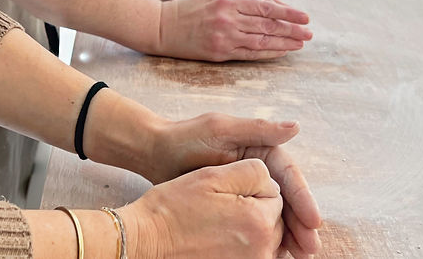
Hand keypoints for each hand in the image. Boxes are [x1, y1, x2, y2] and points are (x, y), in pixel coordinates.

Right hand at [120, 160, 286, 257]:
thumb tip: (272, 183)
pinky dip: (241, 247)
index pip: (276, 195)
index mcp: (259, 221)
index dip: (252, 188)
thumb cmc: (174, 208)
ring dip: (248, 230)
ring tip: (216, 225)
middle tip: (218, 207)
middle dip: (254, 210)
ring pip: (265, 240)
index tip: (225, 191)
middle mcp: (261, 249)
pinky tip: (218, 241)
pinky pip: (253, 255)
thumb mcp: (212, 176)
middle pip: (274, 221)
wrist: (146, 241)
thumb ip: (252, 172)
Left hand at [138, 114, 322, 256]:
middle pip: (288, 198)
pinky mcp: (234, 202)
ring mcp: (247, 187)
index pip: (289, 175)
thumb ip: (258, 129)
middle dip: (301, 223)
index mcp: (261, 149)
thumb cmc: (185, 137)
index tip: (313, 221)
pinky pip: (256, 220)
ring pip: (275, 213)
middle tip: (310, 248)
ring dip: (289, 234)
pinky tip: (275, 253)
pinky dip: (267, 236)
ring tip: (299, 255)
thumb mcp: (221, 129)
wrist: (155, 153)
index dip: (304, 199)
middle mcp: (259, 168)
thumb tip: (296, 127)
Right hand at [154, 0, 311, 60]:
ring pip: (261, 41)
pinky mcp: (219, 52)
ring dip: (284, 43)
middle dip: (292, 30)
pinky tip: (279, 53)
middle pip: (267, 25)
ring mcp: (224, 37)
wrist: (160, 26)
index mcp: (227, 2)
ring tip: (300, 44)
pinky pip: (248, 54)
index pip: (265, 7)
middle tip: (309, 34)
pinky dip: (266, 54)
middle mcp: (228, 19)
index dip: (287, 13)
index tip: (304, 17)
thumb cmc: (185, 8)